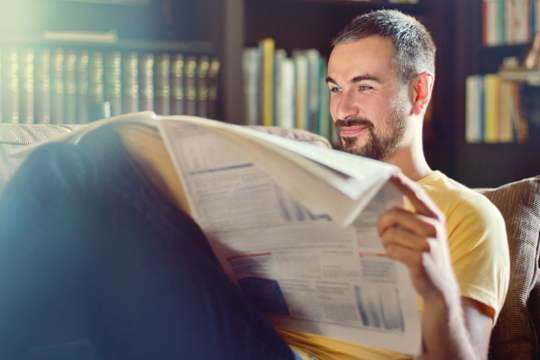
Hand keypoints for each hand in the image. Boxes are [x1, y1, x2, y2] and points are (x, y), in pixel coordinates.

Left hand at [377, 172, 458, 302]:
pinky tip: (396, 256)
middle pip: (395, 214)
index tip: (388, 172)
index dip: (401, 182)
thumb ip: (412, 218)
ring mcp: (428, 243)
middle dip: (382, 223)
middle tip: (380, 232)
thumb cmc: (426, 256)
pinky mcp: (420, 259)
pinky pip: (392, 249)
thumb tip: (385, 204)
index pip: (416, 193)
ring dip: (385, 241)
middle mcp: (434, 227)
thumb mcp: (425, 234)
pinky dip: (389, 252)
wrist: (440, 289)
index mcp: (435, 216)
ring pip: (391, 233)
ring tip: (390, 246)